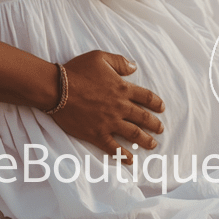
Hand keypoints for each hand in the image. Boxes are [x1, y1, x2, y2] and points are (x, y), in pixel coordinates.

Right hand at [49, 51, 164, 162]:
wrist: (57, 88)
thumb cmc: (77, 71)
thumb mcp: (99, 57)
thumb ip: (119, 62)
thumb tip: (134, 67)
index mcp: (121, 88)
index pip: (146, 97)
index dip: (156, 103)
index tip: (161, 108)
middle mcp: (119, 107)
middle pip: (143, 118)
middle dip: (154, 124)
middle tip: (160, 129)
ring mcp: (109, 122)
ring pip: (134, 134)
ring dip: (146, 140)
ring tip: (153, 144)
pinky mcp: (97, 134)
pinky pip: (114, 148)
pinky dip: (124, 156)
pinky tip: (131, 160)